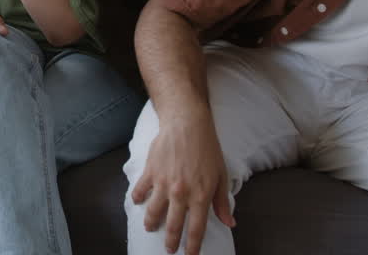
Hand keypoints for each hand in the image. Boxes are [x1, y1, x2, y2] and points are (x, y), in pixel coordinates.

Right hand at [131, 113, 234, 253]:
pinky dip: (138, 198)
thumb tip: (229, 222)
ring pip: (153, 212)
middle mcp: (181, 194)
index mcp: (200, 196)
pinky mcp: (151, 172)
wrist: (187, 124)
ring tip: (151, 228)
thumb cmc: (207, 148)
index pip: (196, 229)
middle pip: (173, 226)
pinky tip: (139, 202)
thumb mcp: (221, 176)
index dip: (193, 246)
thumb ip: (222, 202)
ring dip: (151, 223)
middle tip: (169, 249)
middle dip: (171, 242)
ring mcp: (163, 184)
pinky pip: (141, 191)